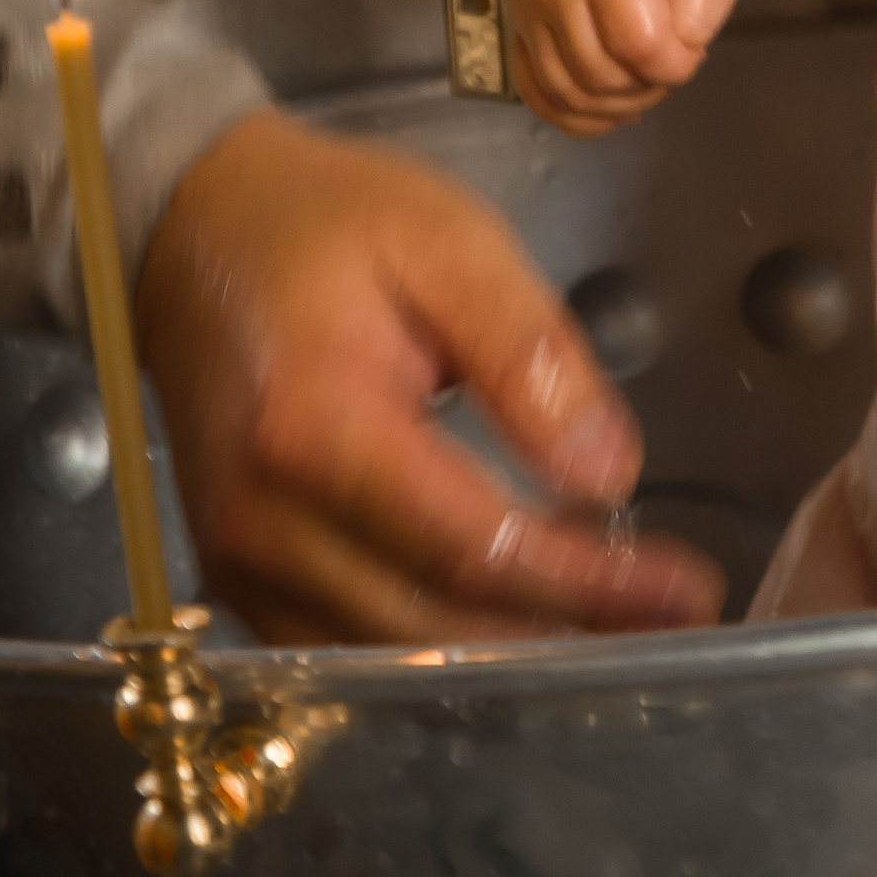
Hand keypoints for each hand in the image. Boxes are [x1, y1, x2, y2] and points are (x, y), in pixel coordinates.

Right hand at [135, 116, 723, 642]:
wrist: (191, 226)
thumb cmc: (325, 222)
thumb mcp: (448, 240)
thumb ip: (529, 353)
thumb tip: (609, 474)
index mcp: (314, 427)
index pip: (472, 544)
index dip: (586, 581)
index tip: (686, 589)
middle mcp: (263, 519)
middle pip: (437, 621)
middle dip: (569, 634)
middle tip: (677, 624)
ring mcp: (238, 559)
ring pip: (397, 652)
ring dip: (515, 654)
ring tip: (622, 632)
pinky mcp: (237, 573)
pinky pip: (350, 646)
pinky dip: (444, 646)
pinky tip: (524, 625)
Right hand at [511, 0, 748, 131]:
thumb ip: (704, 5)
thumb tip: (671, 53)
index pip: (637, 46)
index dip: (675, 66)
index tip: (694, 48)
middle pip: (597, 75)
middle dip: (646, 87)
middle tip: (670, 63)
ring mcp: (528, 1)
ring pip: (564, 91)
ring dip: (613, 104)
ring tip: (644, 79)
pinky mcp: (518, 22)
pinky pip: (535, 92)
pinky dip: (573, 113)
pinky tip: (608, 104)